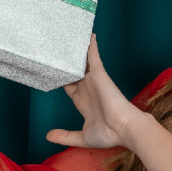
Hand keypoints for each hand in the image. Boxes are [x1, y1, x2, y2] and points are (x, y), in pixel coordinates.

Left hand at [46, 35, 139, 150]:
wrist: (124, 128)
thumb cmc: (108, 133)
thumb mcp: (82, 137)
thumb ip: (65, 136)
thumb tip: (48, 136)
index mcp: (83, 102)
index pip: (68, 86)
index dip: (61, 79)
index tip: (52, 71)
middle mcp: (87, 88)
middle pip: (72, 71)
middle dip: (65, 63)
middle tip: (53, 50)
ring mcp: (93, 80)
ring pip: (80, 61)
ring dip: (75, 51)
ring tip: (65, 36)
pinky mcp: (98, 74)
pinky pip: (92, 55)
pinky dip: (90, 45)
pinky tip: (87, 33)